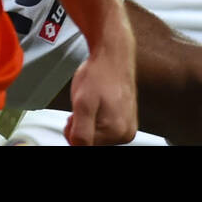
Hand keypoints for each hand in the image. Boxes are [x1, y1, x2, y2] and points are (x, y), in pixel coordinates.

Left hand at [63, 31, 136, 145]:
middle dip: (82, 126)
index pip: (84, 146)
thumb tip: (79, 147)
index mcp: (117, 132)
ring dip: (89, 121)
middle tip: (82, 106)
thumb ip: (80, 131)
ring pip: (98, 134)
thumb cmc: (99, 73)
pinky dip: (97, 117)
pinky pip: (106, 127)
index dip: (73, 131)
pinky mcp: (127, 118)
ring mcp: (128, 125)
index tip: (73, 115)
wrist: (112, 54)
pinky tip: (98, 103)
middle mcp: (126, 132)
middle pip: (93, 142)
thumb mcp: (82, 103)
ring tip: (93, 102)